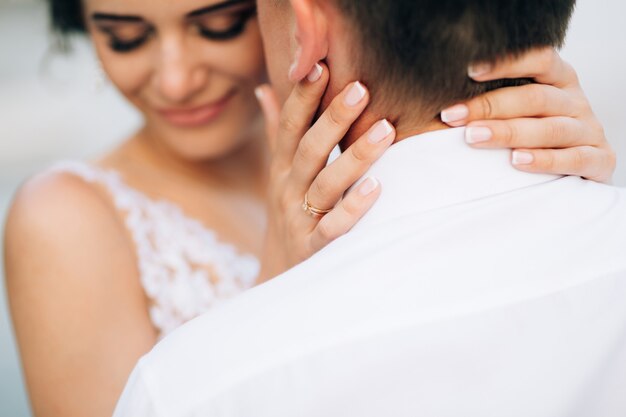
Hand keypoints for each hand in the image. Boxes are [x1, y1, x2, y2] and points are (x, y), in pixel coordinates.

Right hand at [255, 63, 395, 281]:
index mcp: (282, 168)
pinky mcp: (313, 248)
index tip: (321, 66)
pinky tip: (377, 187)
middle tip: (362, 89)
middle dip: (333, 119)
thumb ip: (277, 132)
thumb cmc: (291, 212)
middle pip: (309, 150)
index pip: (290, 127)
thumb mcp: (280, 173)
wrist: (280, 272)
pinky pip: (333, 228)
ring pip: (326, 185)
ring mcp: (299, 219)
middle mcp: (287, 190)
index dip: (303, 97)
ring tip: (385, 130)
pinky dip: (354, 209)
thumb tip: (264, 89)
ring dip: (354, 157)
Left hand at [440, 47, 615, 182]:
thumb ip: (494, 102)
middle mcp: (575, 101)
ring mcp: (589, 130)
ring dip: (508, 132)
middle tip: (452, 116)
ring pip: (549, 128)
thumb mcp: (519, 111)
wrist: (578, 169)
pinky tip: (516, 161)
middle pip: (535, 98)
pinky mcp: (599, 159)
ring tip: (473, 137)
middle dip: (489, 106)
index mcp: (558, 80)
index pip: (539, 59)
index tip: (468, 71)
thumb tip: (444, 104)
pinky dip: (544, 160)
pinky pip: (573, 158)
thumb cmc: (533, 135)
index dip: (507, 63)